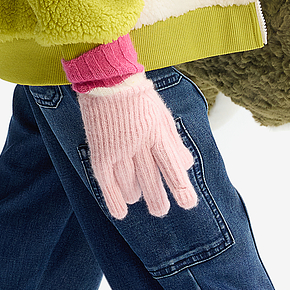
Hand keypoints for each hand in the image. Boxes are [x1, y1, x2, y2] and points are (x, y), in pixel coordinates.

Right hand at [77, 73, 197, 219]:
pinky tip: (121, 211)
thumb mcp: (162, 114)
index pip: (172, 167)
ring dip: (137, 196)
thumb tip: (187, 164)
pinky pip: (107, 183)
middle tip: (160, 210)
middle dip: (158, 200)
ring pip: (130, 185)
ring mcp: (118, 150)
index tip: (188, 204)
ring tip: (140, 199)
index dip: (181, 188)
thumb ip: (174, 141)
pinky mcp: (100, 151)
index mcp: (157, 133)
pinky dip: (114, 200)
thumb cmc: (138, 94)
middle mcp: (139, 144)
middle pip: (151, 181)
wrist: (107, 77)